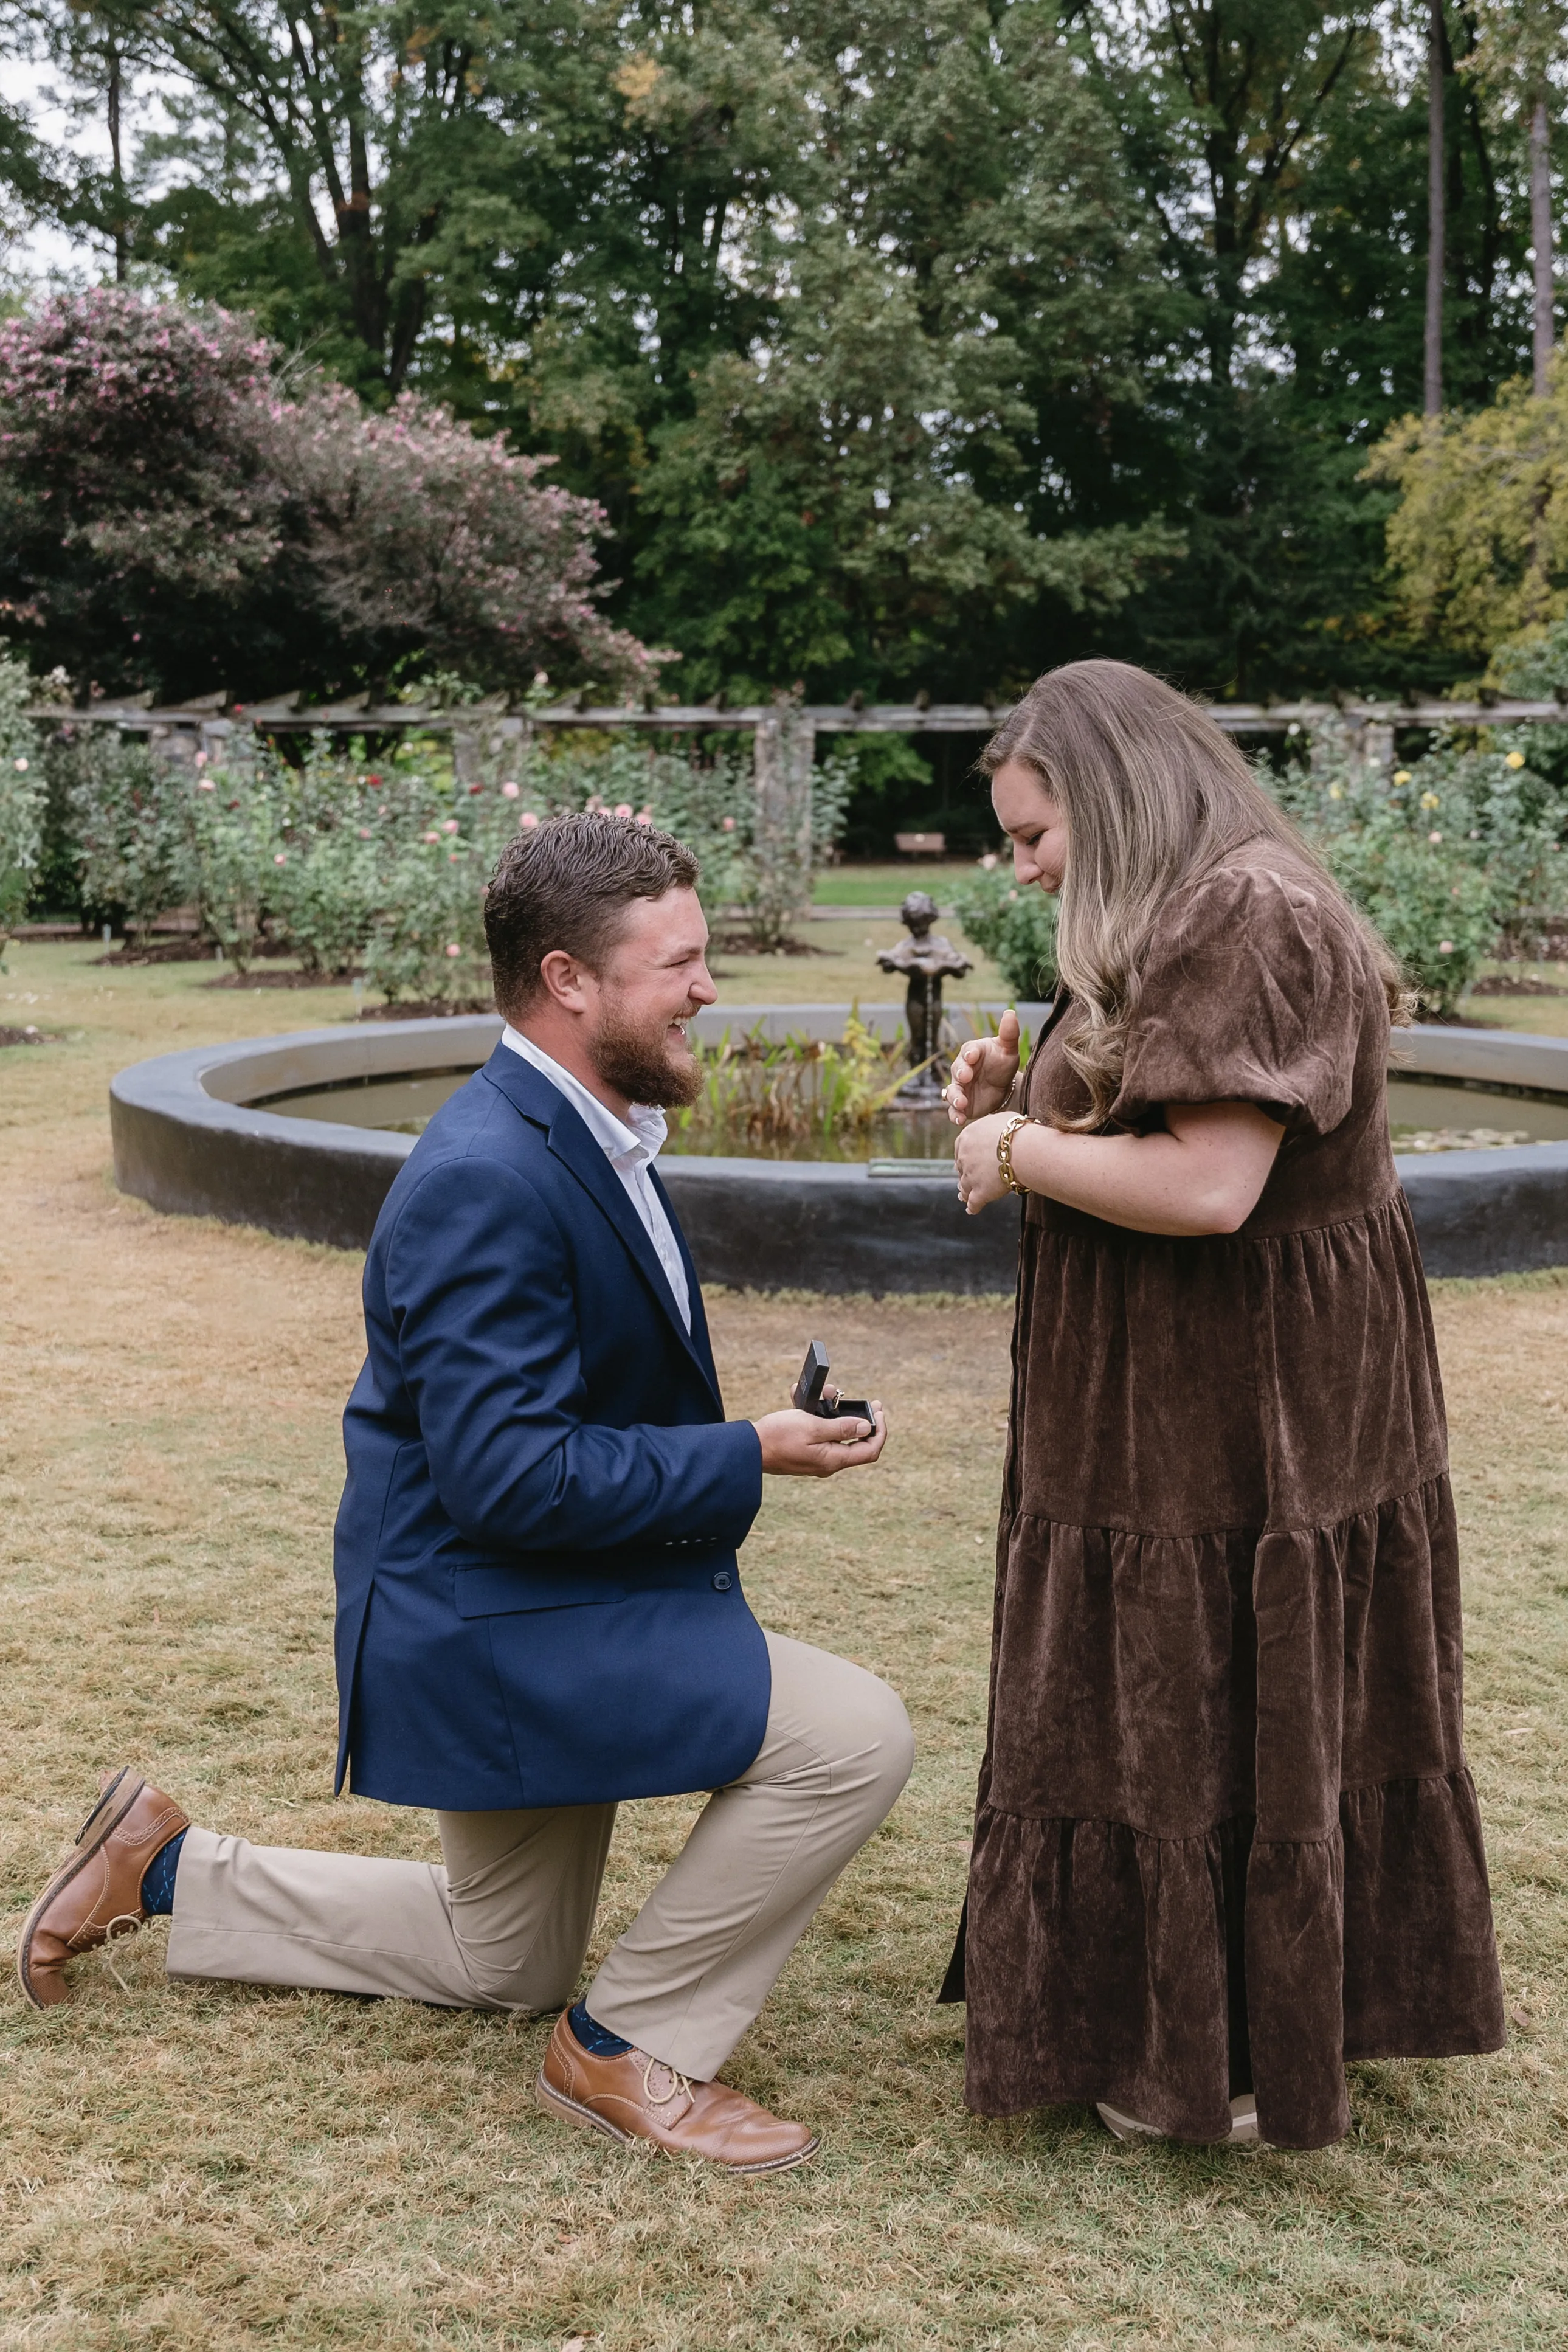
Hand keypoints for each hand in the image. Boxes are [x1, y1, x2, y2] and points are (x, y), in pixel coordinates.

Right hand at [753, 1402, 886, 1475]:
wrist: (749, 1448)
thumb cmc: (778, 1437)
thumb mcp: (813, 1427)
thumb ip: (841, 1428)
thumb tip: (866, 1427)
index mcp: (833, 1459)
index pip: (870, 1450)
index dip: (879, 1431)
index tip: (879, 1411)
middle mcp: (828, 1462)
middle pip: (856, 1442)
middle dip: (859, 1417)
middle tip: (867, 1401)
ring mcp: (817, 1458)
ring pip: (837, 1434)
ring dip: (835, 1411)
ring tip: (827, 1391)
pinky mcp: (806, 1451)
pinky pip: (820, 1433)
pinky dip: (818, 1415)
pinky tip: (807, 1398)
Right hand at [946, 1009, 1019, 1126]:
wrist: (1004, 1087)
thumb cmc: (1003, 1063)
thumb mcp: (1008, 1049)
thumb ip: (1009, 1033)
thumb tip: (1010, 1012)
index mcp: (972, 1052)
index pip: (968, 1050)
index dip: (970, 1053)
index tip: (973, 1055)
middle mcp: (962, 1069)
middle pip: (956, 1070)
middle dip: (960, 1073)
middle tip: (966, 1076)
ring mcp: (960, 1088)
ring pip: (952, 1091)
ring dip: (955, 1097)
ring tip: (961, 1102)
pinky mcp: (961, 1105)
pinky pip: (954, 1110)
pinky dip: (955, 1115)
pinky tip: (960, 1120)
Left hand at [954, 1112, 1015, 1215]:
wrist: (1023, 1149)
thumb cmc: (1017, 1132)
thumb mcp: (1000, 1120)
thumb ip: (990, 1126)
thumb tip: (994, 1127)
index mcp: (966, 1138)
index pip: (960, 1149)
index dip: (965, 1157)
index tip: (968, 1161)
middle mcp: (964, 1157)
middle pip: (961, 1169)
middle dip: (965, 1174)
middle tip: (967, 1179)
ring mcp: (970, 1176)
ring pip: (964, 1187)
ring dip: (965, 1192)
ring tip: (964, 1196)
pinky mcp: (980, 1192)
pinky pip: (973, 1203)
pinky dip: (972, 1207)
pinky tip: (972, 1210)